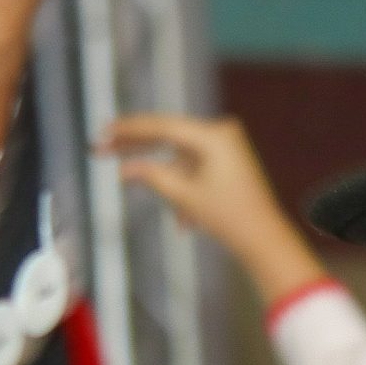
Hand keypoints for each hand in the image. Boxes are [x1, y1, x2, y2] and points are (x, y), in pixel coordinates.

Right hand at [99, 113, 329, 305]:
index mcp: (213, 136)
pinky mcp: (226, 163)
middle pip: (167, 136)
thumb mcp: (183, 196)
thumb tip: (124, 169)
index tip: (104, 131)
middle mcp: (220, 134)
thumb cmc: (230, 216)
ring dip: (158, 173)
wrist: (264, 238)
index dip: (129, 129)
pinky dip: (180, 185)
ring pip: (177, 154)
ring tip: (124, 177)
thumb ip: (151, 176)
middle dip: (135, 146)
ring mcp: (225, 148)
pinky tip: (183, 219)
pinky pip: (193, 167)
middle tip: (102, 148)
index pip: (161, 126)